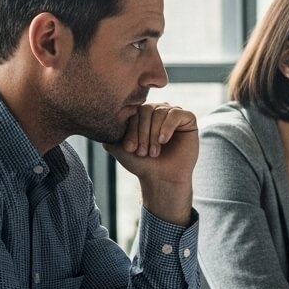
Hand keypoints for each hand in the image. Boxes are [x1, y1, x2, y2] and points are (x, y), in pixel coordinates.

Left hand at [105, 102, 196, 224]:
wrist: (161, 178)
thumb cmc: (142, 163)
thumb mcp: (119, 146)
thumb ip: (110, 130)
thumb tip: (99, 116)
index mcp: (143, 115)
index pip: (134, 111)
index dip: (131, 129)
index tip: (129, 149)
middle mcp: (158, 111)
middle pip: (147, 109)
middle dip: (142, 132)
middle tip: (142, 152)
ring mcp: (174, 114)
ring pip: (160, 112)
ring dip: (154, 134)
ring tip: (154, 152)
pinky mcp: (188, 120)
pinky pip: (176, 113)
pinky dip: (167, 127)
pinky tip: (163, 141)